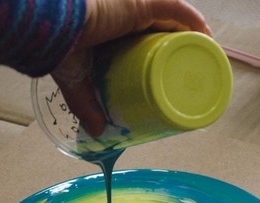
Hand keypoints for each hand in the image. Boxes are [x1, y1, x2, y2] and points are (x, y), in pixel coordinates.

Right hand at [52, 0, 209, 136]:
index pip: (148, 34)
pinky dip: (197, 24)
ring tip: (204, 61)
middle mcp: (129, 11)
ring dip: (194, 38)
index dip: (163, 49)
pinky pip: (181, 12)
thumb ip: (85, 105)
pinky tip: (209, 40)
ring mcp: (138, 4)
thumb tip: (97, 132)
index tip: (174, 71)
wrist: (50, 30)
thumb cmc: (58, 47)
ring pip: (177, 21)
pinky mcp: (143, 3)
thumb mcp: (75, 80)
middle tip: (190, 73)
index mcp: (114, 25)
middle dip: (182, 48)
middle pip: (166, 29)